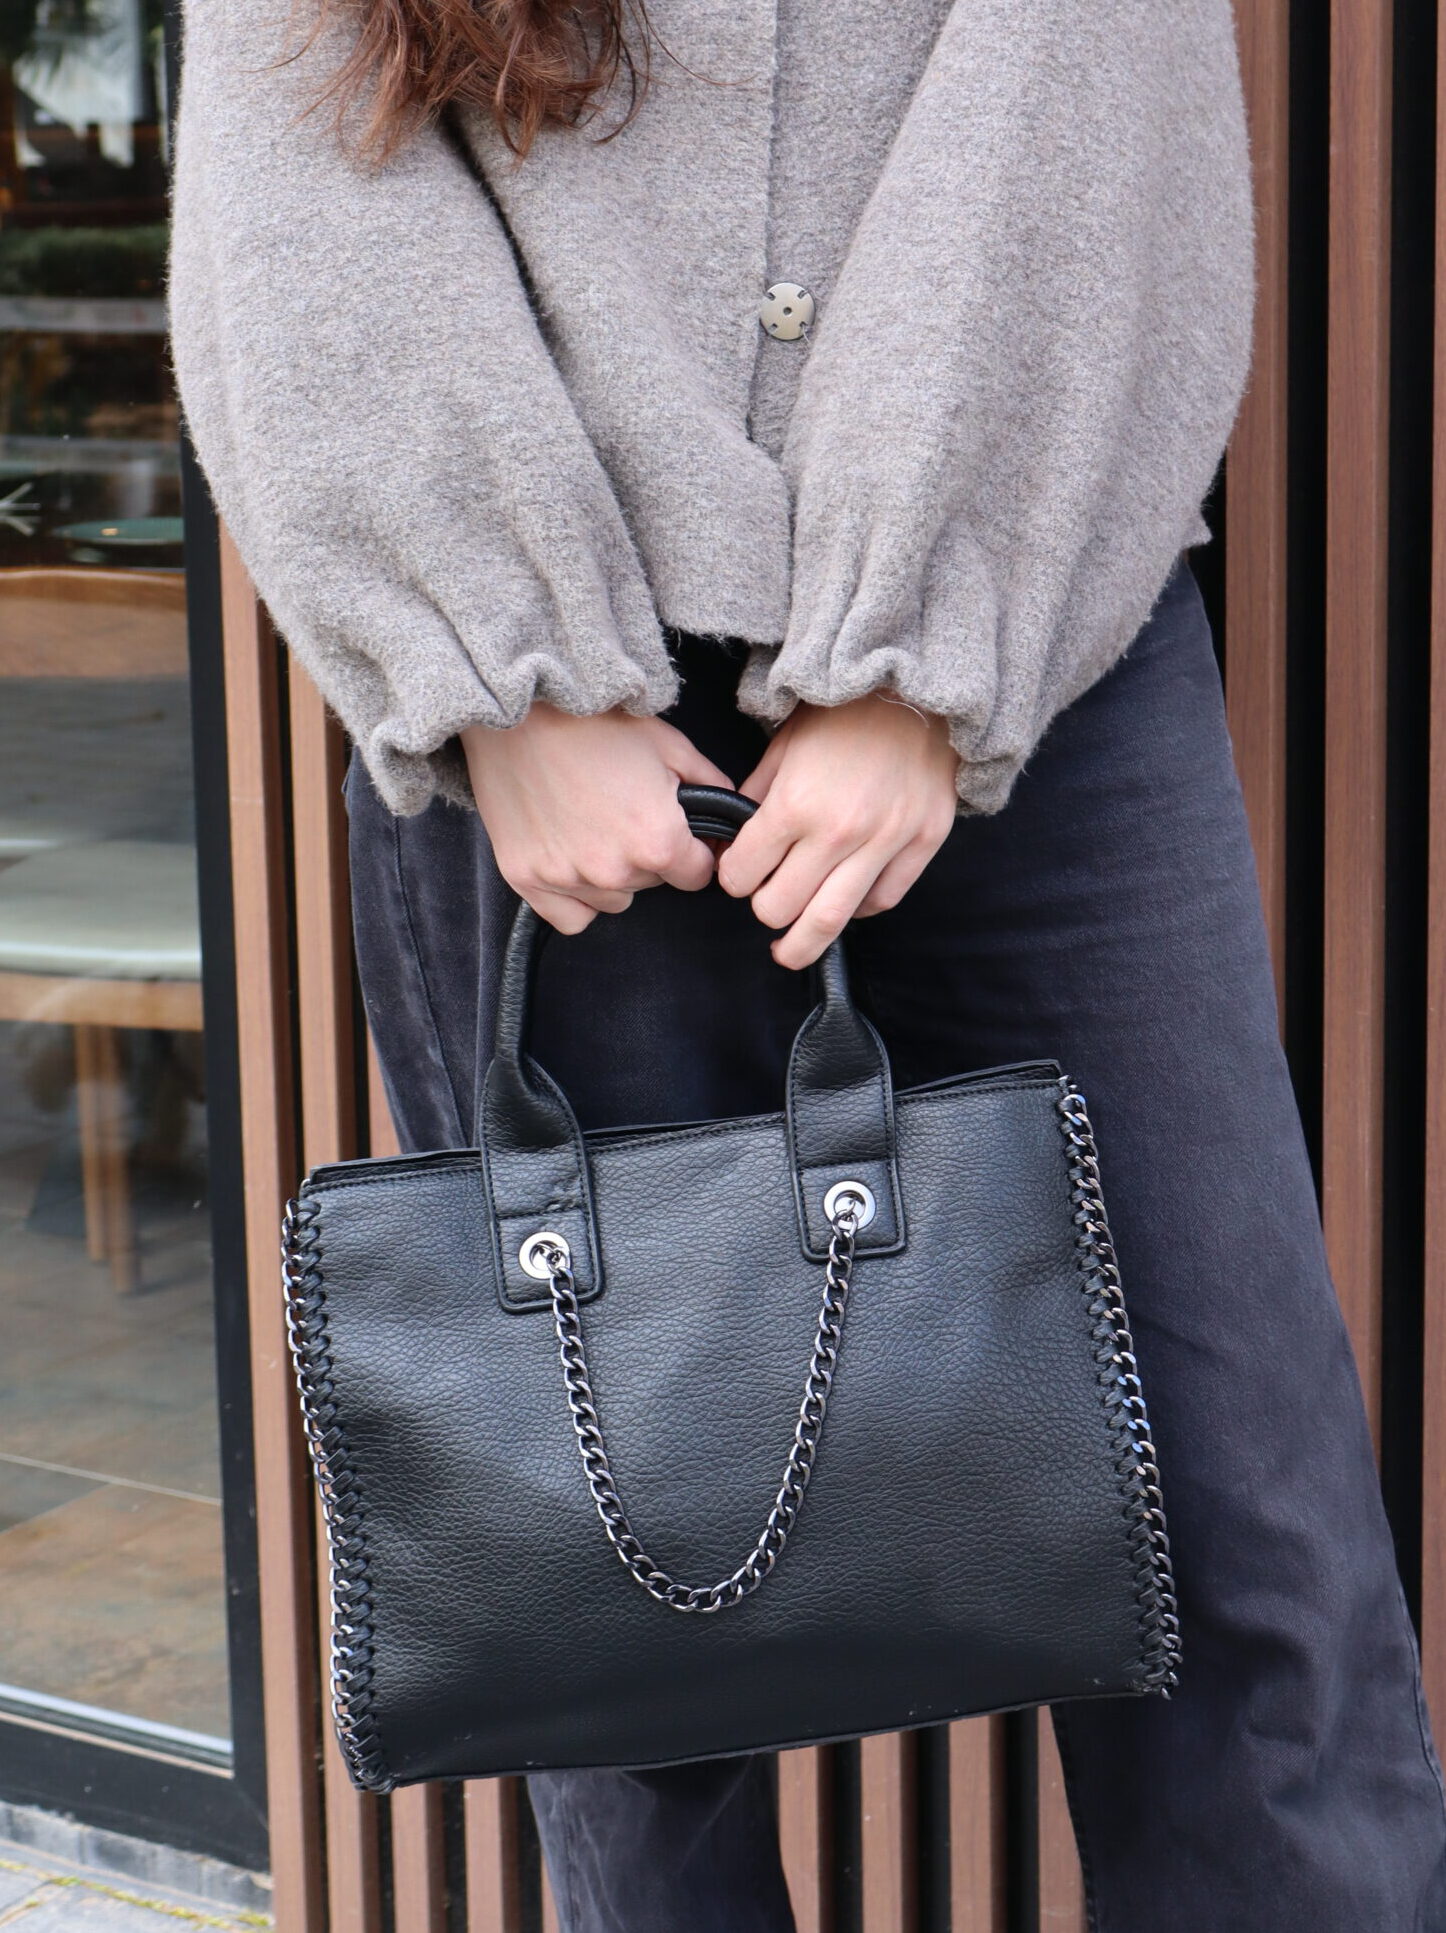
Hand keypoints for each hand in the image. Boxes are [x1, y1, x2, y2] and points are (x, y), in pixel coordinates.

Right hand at [461, 707, 732, 933]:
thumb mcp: (669, 744)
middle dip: (649, 855)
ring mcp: (568, 879)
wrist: (518, 712)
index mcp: (658, 841)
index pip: (698, 876)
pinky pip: (571, 917)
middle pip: (653, 884)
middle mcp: (615, 871)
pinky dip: (576, 896)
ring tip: (593, 826)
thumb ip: (711, 786)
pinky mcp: (527, 879)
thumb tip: (731, 813)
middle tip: (625, 811)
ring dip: (613, 875)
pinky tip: (573, 859)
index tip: (679, 833)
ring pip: (614, 900)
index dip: (694, 851)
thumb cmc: (593, 722)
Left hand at [718, 694, 958, 968]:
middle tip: (764, 905)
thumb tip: (735, 837)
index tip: (736, 876)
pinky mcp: (921, 843)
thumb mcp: (784, 744)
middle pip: (781, 907)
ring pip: (831, 919)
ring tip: (790, 952)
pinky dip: (859, 911)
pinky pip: (882, 899)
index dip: (731, 879)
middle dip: (764, 912)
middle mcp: (837, 831)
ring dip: (803, 944)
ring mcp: (884, 842)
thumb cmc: (845, 713)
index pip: (743, 873)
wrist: (917, 690)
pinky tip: (844, 904)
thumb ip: (757, 794)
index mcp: (795, 803)